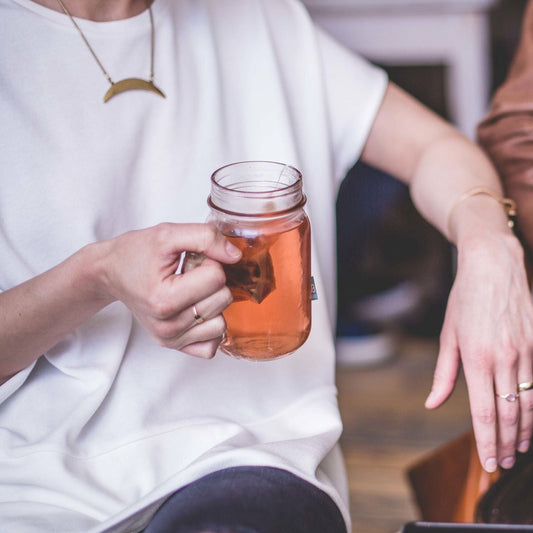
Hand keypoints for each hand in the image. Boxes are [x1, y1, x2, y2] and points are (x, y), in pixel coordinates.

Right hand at [97, 223, 241, 358]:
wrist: (111, 272)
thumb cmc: (135, 253)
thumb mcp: (168, 234)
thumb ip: (205, 238)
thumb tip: (235, 256)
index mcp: (164, 299)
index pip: (217, 278)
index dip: (209, 261)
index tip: (190, 260)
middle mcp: (167, 326)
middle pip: (223, 299)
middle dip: (211, 281)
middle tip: (188, 274)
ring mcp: (170, 339)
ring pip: (222, 324)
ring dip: (212, 303)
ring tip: (189, 291)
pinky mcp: (174, 346)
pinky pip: (212, 346)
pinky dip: (209, 327)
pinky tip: (196, 310)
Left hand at [425, 232, 532, 471]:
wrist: (493, 267)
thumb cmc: (465, 301)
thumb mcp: (447, 336)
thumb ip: (443, 374)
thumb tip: (433, 403)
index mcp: (476, 358)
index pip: (482, 411)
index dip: (487, 441)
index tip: (490, 463)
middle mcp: (504, 358)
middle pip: (508, 413)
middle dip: (506, 443)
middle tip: (504, 463)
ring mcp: (526, 350)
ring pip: (529, 402)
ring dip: (524, 430)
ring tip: (519, 449)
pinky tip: (531, 419)